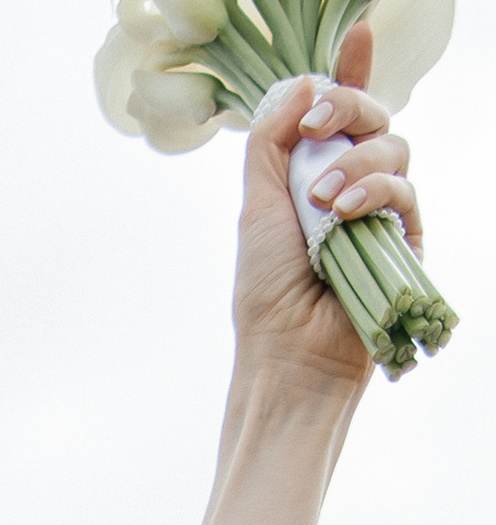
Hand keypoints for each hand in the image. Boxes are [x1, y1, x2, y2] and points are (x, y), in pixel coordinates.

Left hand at [233, 48, 417, 394]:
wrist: (286, 352)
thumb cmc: (265, 289)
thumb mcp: (256, 203)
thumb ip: (272, 141)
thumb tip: (303, 85)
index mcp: (315, 174)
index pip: (340, 114)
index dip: (351, 73)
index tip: (357, 35)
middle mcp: (352, 186)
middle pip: (373, 115)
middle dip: (348, 105)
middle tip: (317, 124)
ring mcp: (381, 211)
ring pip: (394, 145)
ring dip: (356, 162)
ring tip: (321, 199)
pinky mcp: (405, 238)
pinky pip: (404, 189)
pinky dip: (374, 191)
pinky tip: (344, 211)